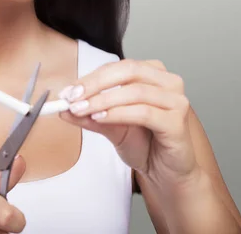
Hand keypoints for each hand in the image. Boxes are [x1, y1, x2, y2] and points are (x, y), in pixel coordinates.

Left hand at [59, 59, 199, 187]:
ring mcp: (176, 101)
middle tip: (72, 98)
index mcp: (152, 74)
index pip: (117, 67)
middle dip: (95, 84)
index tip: (67, 91)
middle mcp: (168, 82)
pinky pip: (144, 112)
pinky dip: (118, 114)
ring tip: (82, 110)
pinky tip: (100, 118)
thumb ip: (89, 115)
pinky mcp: (177, 122)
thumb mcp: (110, 127)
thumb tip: (64, 108)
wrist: (166, 173)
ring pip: (134, 92)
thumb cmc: (145, 145)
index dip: (90, 77)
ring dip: (103, 100)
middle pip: (128, 71)